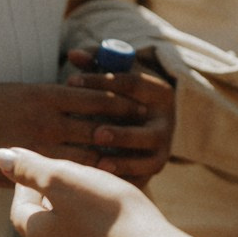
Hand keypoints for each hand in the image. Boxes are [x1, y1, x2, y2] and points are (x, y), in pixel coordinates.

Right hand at [0, 82, 161, 186]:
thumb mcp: (16, 92)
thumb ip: (47, 100)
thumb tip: (74, 98)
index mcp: (44, 94)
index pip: (95, 96)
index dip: (120, 102)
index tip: (142, 107)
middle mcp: (44, 119)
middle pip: (97, 126)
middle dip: (124, 133)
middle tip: (153, 139)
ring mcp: (34, 146)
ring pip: (83, 156)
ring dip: (109, 161)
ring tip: (137, 168)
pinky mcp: (24, 169)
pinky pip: (60, 177)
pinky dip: (82, 182)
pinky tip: (99, 191)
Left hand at [0, 147, 175, 236]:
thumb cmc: (113, 218)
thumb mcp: (69, 181)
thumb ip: (32, 169)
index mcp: (40, 236)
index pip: (21, 209)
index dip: (27, 188)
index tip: (40, 173)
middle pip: (45, 233)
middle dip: (52, 212)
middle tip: (70, 191)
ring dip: (77, 234)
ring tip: (97, 215)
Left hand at [63, 53, 175, 185]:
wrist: (147, 116)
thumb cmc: (123, 91)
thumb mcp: (116, 73)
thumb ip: (96, 62)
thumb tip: (73, 54)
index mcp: (159, 91)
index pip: (132, 83)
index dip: (101, 81)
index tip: (71, 82)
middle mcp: (166, 121)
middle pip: (147, 129)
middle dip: (122, 132)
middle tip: (96, 133)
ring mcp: (163, 147)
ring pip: (149, 158)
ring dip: (125, 161)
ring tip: (100, 163)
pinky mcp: (154, 167)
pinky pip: (142, 179)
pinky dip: (123, 181)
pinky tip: (101, 182)